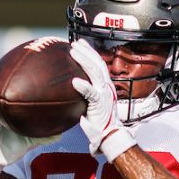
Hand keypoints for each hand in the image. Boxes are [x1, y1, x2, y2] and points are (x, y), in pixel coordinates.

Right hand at [0, 65, 54, 178]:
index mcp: (14, 107)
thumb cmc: (16, 145)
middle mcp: (2, 105)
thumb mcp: (34, 139)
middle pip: (3, 85)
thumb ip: (47, 135)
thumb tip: (64, 132)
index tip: (33, 65)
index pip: (18, 89)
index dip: (23, 78)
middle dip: (6, 72)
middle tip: (13, 57)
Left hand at [70, 39, 135, 159]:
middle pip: (98, 64)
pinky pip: (91, 94)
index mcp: (106, 86)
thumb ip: (85, 95)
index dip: (90, 53)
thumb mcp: (93, 104)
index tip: (80, 44)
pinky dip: (84, 87)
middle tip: (75, 44)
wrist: (110, 135)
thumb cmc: (99, 122)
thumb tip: (69, 89)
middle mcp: (107, 87)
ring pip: (95, 73)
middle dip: (87, 51)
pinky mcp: (100, 104)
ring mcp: (105, 95)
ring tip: (73, 52)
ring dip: (84, 61)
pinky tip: (75, 81)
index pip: (99, 65)